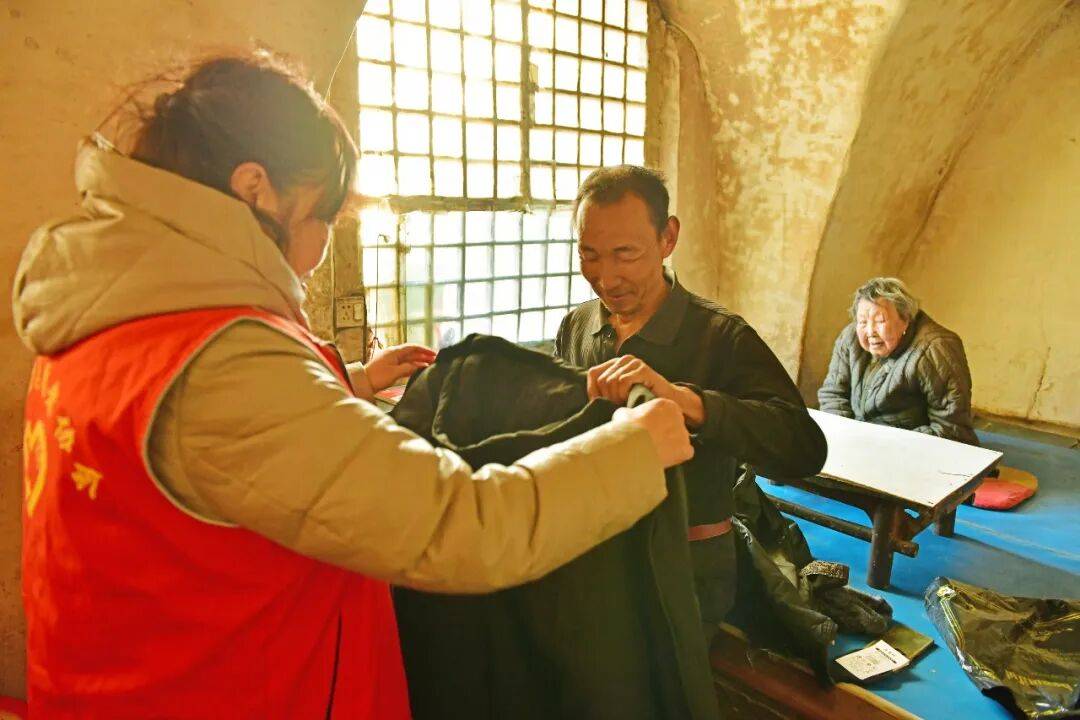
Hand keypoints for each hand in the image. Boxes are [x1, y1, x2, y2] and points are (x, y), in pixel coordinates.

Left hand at [364, 344, 436, 391]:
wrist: (363, 382)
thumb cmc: (377, 377)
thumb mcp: (395, 372)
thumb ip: (409, 368)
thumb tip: (420, 365)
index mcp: (394, 352)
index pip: (412, 347)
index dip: (424, 349)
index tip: (434, 353)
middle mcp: (394, 354)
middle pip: (412, 353)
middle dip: (424, 356)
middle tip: (435, 360)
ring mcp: (392, 360)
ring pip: (409, 359)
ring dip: (419, 361)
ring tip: (430, 365)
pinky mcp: (390, 367)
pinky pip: (404, 365)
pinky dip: (412, 366)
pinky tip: (420, 370)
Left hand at [587, 356, 704, 427]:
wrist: (667, 401)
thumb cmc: (642, 400)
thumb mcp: (619, 394)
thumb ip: (605, 391)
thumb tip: (590, 398)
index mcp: (616, 363)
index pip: (593, 373)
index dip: (593, 390)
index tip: (602, 403)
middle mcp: (624, 359)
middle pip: (602, 379)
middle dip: (608, 397)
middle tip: (619, 405)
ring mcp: (634, 362)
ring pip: (611, 381)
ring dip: (617, 397)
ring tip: (626, 402)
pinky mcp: (642, 368)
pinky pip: (622, 381)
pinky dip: (624, 393)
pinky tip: (631, 398)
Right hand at [613, 398, 693, 467]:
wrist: (631, 447)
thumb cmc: (627, 429)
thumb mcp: (623, 414)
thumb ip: (630, 413)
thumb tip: (626, 415)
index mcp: (665, 404)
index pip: (667, 411)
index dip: (658, 421)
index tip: (651, 427)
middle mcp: (678, 417)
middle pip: (676, 425)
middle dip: (667, 432)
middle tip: (653, 440)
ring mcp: (684, 434)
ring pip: (680, 439)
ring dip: (671, 445)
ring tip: (656, 451)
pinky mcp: (685, 450)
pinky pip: (685, 453)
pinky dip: (677, 457)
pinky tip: (665, 458)